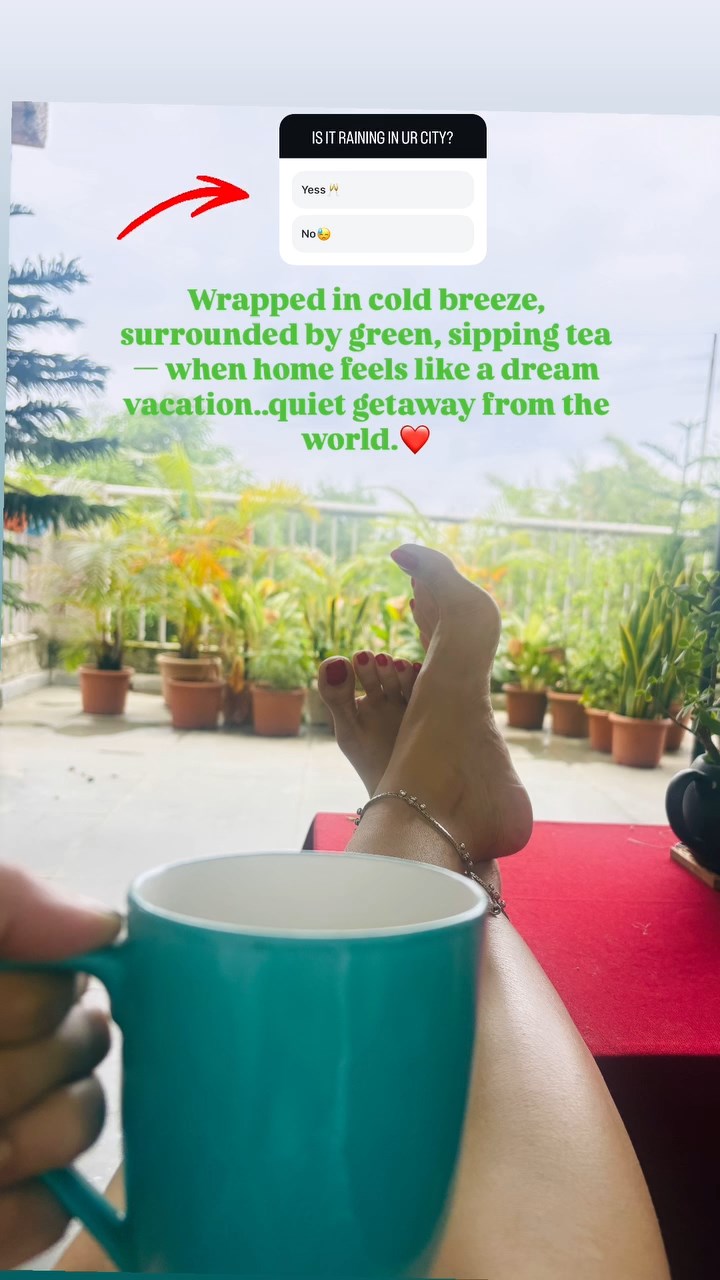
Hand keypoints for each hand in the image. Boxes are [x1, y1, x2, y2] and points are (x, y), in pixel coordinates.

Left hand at [0, 865, 119, 1266]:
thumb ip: (9, 901)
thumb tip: (106, 927)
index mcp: (6, 991)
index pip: (73, 972)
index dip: (37, 997)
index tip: (2, 1005)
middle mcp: (10, 1054)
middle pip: (88, 1046)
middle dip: (22, 1062)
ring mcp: (9, 1137)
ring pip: (84, 1126)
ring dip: (21, 1137)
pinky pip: (47, 1215)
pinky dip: (12, 1215)